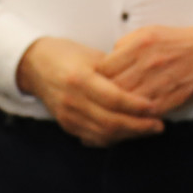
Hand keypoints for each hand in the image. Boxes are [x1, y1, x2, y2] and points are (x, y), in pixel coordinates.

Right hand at [17, 37, 165, 146]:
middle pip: (111, 121)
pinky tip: (128, 134)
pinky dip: (113, 138)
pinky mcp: (66, 124)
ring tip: (148, 130)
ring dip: (129, 135)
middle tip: (158, 125)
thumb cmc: (66, 54)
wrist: (33, 65)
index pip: (114, 98)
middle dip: (138, 126)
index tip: (155, 106)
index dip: (136, 105)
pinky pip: (93, 138)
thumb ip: (115, 71)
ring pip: (103, 134)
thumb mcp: (91, 55)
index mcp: (80, 79)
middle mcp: (73, 100)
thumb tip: (143, 83)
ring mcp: (68, 115)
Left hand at [96, 23, 192, 114]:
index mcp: (139, 45)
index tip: (90, 84)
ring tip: (106, 114)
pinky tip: (128, 118)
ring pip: (127, 103)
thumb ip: (124, 45)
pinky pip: (146, 113)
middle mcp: (148, 63)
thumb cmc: (176, 41)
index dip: (94, 79)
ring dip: (116, 110)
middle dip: (102, 97)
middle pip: (113, 87)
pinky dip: (135, 117)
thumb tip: (106, 60)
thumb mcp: (148, 32)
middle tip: (94, 103)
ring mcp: (160, 82)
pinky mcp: (171, 98)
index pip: (105, 67)